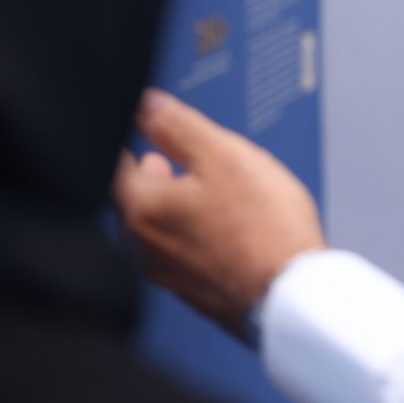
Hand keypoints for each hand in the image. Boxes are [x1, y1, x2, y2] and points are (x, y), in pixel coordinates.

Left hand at [112, 89, 326, 333]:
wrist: (293, 297)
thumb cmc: (263, 229)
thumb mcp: (223, 156)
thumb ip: (177, 126)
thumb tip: (145, 105)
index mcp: (140, 209)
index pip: (111, 162)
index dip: (123, 138)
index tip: (133, 127)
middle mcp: (142, 246)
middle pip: (131, 199)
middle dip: (146, 174)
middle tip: (158, 156)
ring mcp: (166, 274)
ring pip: (155, 228)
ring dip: (170, 204)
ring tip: (196, 188)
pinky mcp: (193, 292)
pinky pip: (178, 252)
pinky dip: (190, 231)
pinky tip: (220, 225)